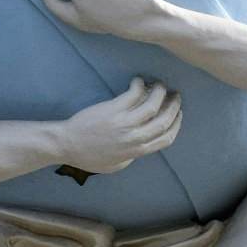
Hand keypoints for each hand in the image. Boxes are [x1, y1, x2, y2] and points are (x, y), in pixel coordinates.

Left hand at [58, 79, 181, 173]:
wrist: (68, 145)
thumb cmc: (89, 156)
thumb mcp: (115, 165)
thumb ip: (132, 156)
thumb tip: (142, 145)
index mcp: (137, 151)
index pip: (166, 138)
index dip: (176, 124)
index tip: (178, 114)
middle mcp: (134, 138)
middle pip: (163, 120)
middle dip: (173, 106)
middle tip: (175, 96)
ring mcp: (124, 123)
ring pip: (152, 105)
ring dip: (160, 92)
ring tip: (159, 85)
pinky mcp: (113, 110)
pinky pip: (134, 94)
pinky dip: (139, 85)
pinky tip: (138, 81)